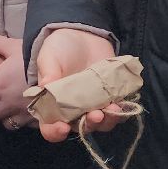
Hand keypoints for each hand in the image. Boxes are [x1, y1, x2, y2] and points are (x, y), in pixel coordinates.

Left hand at [0, 24, 30, 126]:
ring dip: (3, 115)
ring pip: (6, 123)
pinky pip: (25, 125)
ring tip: (7, 102)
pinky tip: (23, 107)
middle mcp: (9, 103)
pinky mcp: (39, 117)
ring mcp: (24, 112)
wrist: (62, 64)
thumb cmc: (33, 53)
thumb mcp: (8, 44)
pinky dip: (21, 119)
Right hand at [32, 28, 128, 142]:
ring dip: (108, 120)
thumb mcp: (49, 57)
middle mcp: (74, 112)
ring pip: (102, 124)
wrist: (82, 36)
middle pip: (80, 129)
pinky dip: (122, 111)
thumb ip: (48, 72)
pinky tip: (122, 102)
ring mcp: (94, 107)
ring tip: (113, 108)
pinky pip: (119, 112)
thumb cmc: (59, 49)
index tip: (62, 127)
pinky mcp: (111, 100)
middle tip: (95, 115)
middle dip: (89, 125)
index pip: (50, 128)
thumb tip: (46, 87)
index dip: (55, 132)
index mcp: (53, 106)